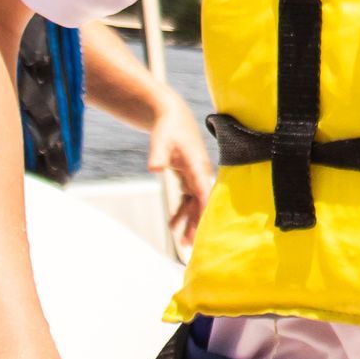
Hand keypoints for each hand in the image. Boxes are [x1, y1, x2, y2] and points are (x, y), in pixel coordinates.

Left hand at [148, 86, 211, 249]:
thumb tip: (154, 168)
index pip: (203, 188)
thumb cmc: (168, 126)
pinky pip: (188, 199)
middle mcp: (200, 172)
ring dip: (189, 222)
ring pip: (195, 203)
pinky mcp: (189, 177)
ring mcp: (195, 175)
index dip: (205, 206)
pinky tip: (173, 225)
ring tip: (181, 242)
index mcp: (197, 163)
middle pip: (201, 201)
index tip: (205, 224)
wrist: (172, 116)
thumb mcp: (161, 138)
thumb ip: (158, 153)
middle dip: (197, 222)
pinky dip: (182, 213)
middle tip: (189, 242)